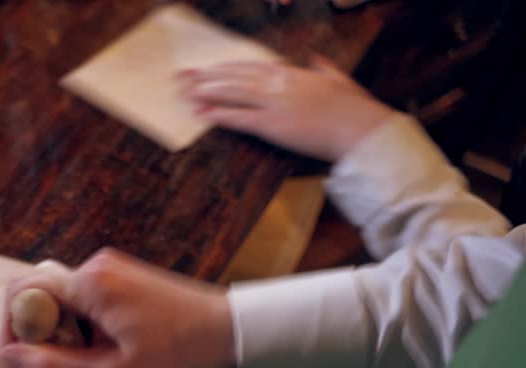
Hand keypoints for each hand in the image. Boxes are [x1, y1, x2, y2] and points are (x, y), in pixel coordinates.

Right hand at [0, 248, 234, 367]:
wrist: (233, 330)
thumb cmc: (178, 353)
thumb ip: (56, 366)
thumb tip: (9, 360)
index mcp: (89, 284)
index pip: (22, 292)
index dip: (11, 327)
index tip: (20, 361)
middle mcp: (94, 266)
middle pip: (39, 294)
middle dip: (36, 333)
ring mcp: (110, 267)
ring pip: (61, 298)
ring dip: (60, 331)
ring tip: (85, 364)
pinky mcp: (122, 274)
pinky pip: (83, 296)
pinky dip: (80, 323)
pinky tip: (102, 350)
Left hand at [177, 56, 392, 161]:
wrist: (363, 129)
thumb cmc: (355, 109)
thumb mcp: (339, 80)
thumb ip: (323, 68)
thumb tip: (313, 58)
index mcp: (295, 73)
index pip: (251, 67)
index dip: (226, 68)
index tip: (208, 68)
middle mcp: (281, 84)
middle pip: (236, 77)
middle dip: (207, 76)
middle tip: (183, 76)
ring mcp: (277, 103)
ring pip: (234, 93)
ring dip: (207, 92)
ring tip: (185, 92)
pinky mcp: (275, 125)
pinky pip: (242, 118)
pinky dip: (221, 115)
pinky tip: (203, 114)